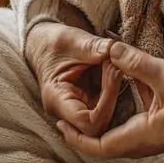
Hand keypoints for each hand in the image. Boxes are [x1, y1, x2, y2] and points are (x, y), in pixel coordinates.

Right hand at [26, 21, 121, 136]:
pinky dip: (115, 86)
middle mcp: (67, 112)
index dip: (107, 104)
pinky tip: (113, 68)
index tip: (114, 73)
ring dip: (116, 89)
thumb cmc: (55, 43)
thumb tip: (113, 49)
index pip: (88, 122)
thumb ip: (91, 46)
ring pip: (107, 115)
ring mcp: (80, 109)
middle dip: (114, 94)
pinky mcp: (90, 103)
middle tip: (117, 65)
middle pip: (100, 123)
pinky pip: (108, 104)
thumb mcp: (71, 40)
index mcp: (57, 100)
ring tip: (114, 63)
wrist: (46, 45)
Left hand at [56, 41, 163, 157]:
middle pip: (106, 142)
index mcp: (143, 137)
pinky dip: (125, 105)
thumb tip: (110, 50)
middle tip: (66, 112)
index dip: (77, 138)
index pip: (99, 147)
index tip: (60, 124)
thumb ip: (137, 63)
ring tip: (87, 97)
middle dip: (84, 129)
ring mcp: (156, 134)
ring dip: (104, 116)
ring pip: (121, 130)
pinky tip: (123, 83)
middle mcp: (147, 141)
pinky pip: (137, 119)